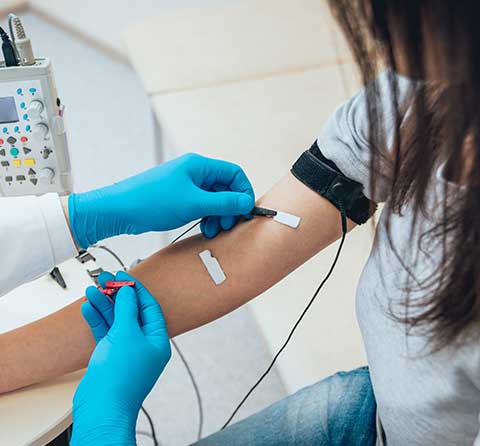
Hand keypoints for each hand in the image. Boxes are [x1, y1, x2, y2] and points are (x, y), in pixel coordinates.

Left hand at [68, 153, 254, 247]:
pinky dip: (207, 217)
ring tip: (213, 230)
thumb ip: (223, 203)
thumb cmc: (152, 201)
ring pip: (214, 199)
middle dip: (230, 208)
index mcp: (199, 166)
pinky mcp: (180, 197)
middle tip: (227, 226)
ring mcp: (187, 185)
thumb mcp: (193, 203)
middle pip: (225, 188)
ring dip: (218, 215)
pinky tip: (204, 228)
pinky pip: (202, 205)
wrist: (120, 211)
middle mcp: (195, 172)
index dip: (243, 192)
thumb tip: (246, 202)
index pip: (234, 173)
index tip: (245, 211)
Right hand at [71, 271, 170, 445]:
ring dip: (104, 305)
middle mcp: (144, 345)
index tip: (123, 277)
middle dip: (117, 295)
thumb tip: (129, 291)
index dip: (136, 290)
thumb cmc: (120, 377)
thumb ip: (128, 309)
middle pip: (131, 312)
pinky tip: (88, 307)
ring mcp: (126, 351)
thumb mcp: (127, 333)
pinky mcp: (109, 357)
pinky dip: (97, 320)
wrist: (101, 408)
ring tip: (92, 290)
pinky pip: (105, 333)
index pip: (149, 307)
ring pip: (116, 321)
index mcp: (157, 340)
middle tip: (105, 279)